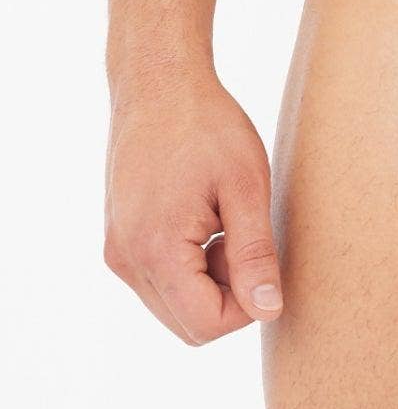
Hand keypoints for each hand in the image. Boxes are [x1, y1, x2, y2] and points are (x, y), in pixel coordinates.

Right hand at [104, 75, 282, 343]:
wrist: (159, 83)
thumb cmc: (207, 126)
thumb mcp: (246, 187)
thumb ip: (255, 255)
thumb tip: (269, 311)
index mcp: (156, 250)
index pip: (207, 325)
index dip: (248, 305)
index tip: (264, 259)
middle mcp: (126, 260)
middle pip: (188, 325)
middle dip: (228, 296)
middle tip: (245, 237)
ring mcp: (118, 251)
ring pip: (174, 305)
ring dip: (210, 282)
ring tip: (225, 224)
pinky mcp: (119, 240)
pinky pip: (160, 280)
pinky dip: (190, 267)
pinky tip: (206, 221)